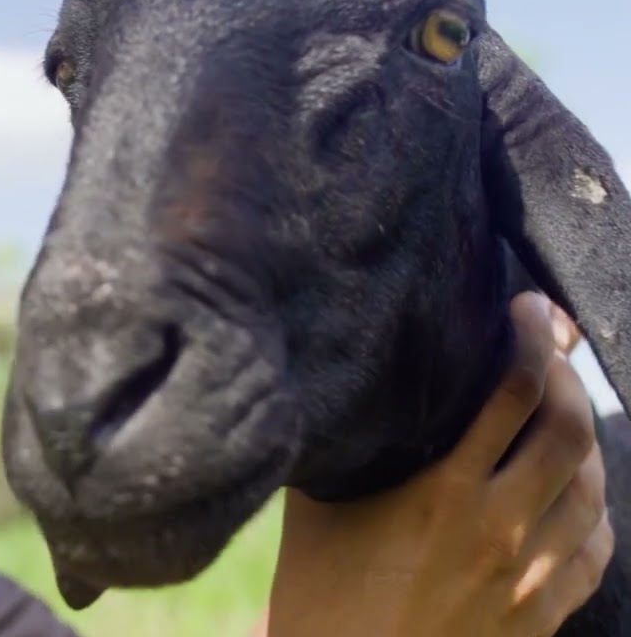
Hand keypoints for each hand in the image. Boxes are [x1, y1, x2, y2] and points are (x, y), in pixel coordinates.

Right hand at [258, 292, 610, 636]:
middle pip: (569, 430)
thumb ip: (345, 449)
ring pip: (592, 486)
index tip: (529, 309)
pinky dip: (597, 507)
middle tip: (554, 348)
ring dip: (586, 437)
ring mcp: (527, 575)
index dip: (532, 338)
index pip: (513, 393)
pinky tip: (578, 489)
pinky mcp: (540, 614)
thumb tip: (338, 389)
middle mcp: (497, 527)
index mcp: (440, 492)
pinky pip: (596, 548)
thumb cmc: (319, 596)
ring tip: (564, 411)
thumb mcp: (318, 508)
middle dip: (568, 375)